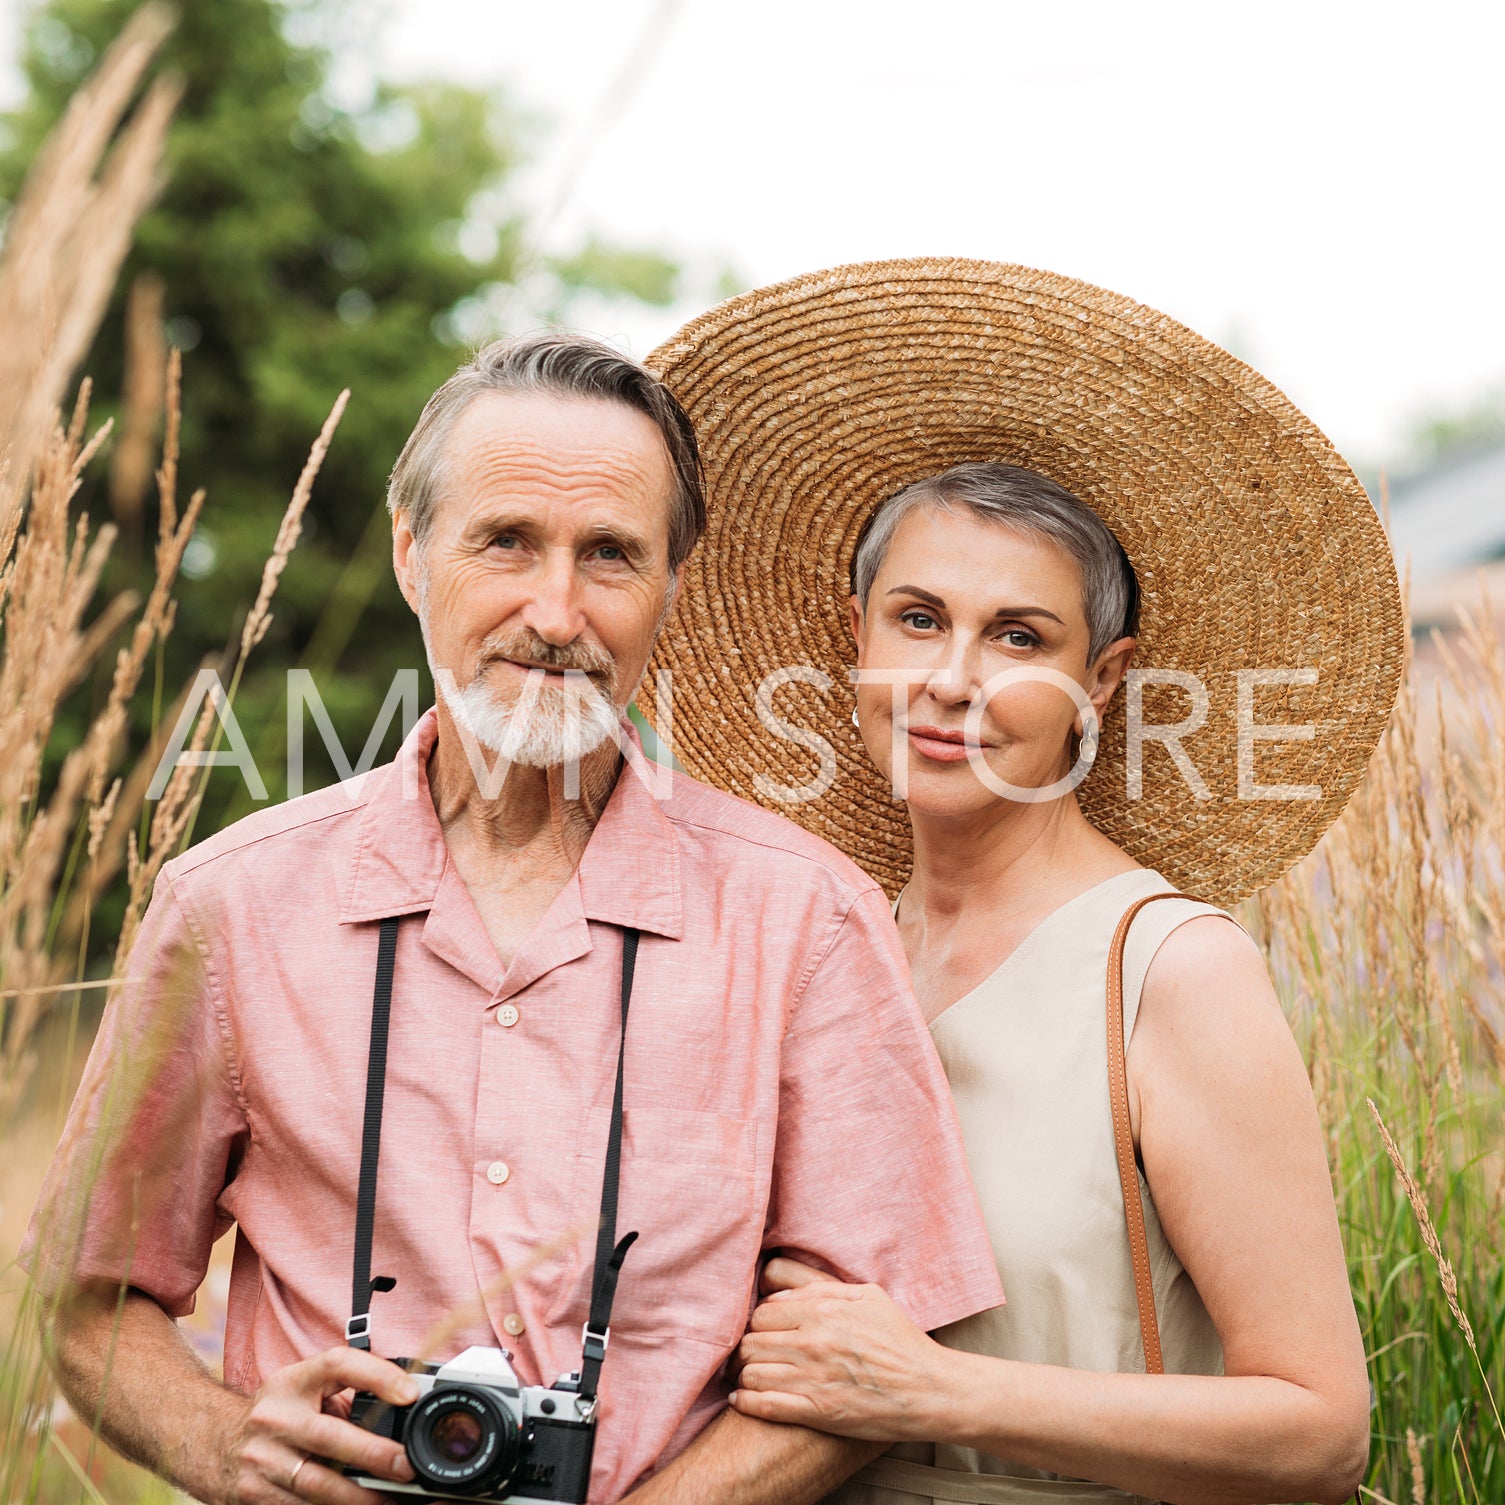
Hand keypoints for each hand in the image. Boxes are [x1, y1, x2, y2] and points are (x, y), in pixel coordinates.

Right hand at [216, 1345, 418, 1504]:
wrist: (212, 1443)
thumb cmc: (277, 1415)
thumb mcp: (304, 1390)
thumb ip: (345, 1396)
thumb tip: (404, 1410)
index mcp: (293, 1381)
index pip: (338, 1365)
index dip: (377, 1375)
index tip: (410, 1395)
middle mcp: (274, 1418)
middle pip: (328, 1436)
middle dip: (372, 1454)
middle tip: (405, 1466)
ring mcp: (260, 1459)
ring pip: (316, 1485)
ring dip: (357, 1497)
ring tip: (389, 1500)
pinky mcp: (253, 1496)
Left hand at [731, 1258, 951, 1441]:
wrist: (929, 1389)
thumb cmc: (901, 1340)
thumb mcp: (868, 1296)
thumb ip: (821, 1289)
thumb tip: (781, 1292)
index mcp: (823, 1310)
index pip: (762, 1312)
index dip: (755, 1322)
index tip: (759, 1330)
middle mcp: (813, 1341)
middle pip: (751, 1341)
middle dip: (745, 1348)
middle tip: (748, 1354)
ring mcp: (813, 1378)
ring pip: (752, 1371)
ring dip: (744, 1374)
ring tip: (745, 1376)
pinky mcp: (818, 1412)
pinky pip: (765, 1405)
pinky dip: (746, 1402)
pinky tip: (742, 1400)